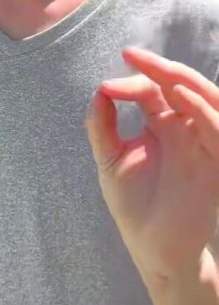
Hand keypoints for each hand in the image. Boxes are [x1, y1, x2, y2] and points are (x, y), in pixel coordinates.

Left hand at [85, 47, 218, 276]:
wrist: (154, 249)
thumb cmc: (134, 204)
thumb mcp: (111, 159)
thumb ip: (102, 126)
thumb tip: (98, 91)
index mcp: (162, 125)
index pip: (154, 89)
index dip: (135, 79)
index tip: (106, 86)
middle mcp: (185, 130)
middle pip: (183, 87)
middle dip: (161, 69)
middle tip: (133, 55)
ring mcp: (203, 146)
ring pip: (208, 102)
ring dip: (189, 84)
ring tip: (165, 76)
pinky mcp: (215, 167)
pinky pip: (217, 131)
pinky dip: (205, 113)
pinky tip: (184, 100)